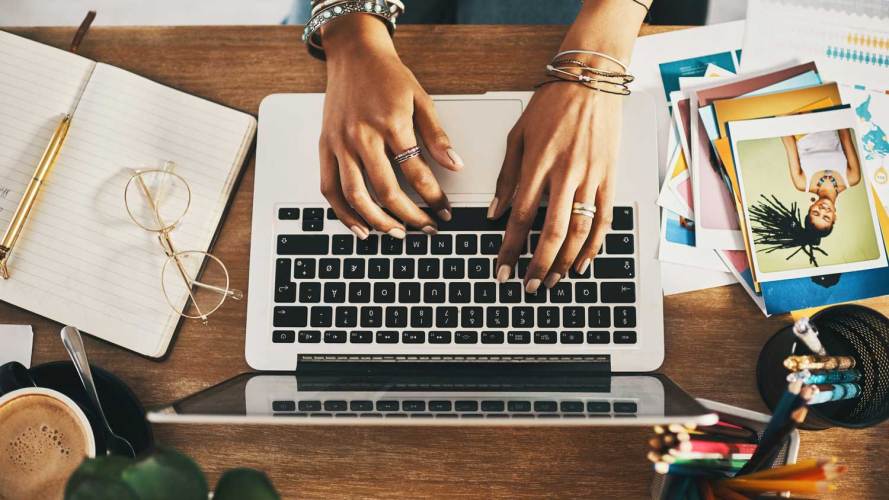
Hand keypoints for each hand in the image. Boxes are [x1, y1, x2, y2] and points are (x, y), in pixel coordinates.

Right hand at [318, 15, 462, 239]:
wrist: (353, 54)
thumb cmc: (387, 75)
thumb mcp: (421, 99)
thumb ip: (437, 136)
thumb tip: (455, 165)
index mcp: (390, 124)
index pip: (416, 172)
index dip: (433, 197)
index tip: (444, 210)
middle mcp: (361, 136)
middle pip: (386, 190)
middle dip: (410, 216)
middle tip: (426, 228)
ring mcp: (340, 143)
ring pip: (355, 195)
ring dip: (377, 221)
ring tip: (397, 234)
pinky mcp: (325, 147)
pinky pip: (330, 188)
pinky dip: (343, 213)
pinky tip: (360, 227)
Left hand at [491, 81, 621, 291]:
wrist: (590, 80)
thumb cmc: (552, 104)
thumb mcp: (517, 135)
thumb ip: (506, 177)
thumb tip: (495, 212)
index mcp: (538, 163)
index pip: (522, 216)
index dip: (511, 248)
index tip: (502, 268)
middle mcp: (566, 173)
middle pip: (552, 231)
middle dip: (539, 264)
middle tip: (529, 285)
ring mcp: (591, 177)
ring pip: (580, 231)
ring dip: (565, 261)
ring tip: (553, 279)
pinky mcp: (609, 177)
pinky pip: (603, 219)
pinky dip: (594, 246)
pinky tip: (581, 263)